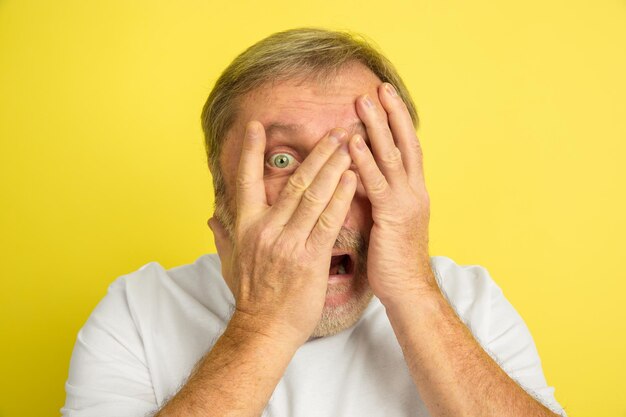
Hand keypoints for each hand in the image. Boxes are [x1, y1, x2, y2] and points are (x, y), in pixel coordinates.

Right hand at [209, 121, 356, 345]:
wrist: (265, 329)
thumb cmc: (250, 295)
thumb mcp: (230, 262)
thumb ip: (222, 235)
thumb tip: (211, 216)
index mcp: (245, 227)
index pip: (246, 181)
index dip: (252, 152)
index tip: (258, 126)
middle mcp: (266, 229)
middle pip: (294, 183)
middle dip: (317, 154)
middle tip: (333, 131)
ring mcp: (288, 243)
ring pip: (314, 196)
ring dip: (333, 167)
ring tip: (348, 145)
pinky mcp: (310, 257)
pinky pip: (329, 220)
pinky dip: (341, 197)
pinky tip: (352, 178)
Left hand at [349, 83, 435, 305]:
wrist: (409, 291)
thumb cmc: (394, 260)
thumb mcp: (389, 222)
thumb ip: (380, 197)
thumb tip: (360, 177)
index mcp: (414, 192)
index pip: (408, 149)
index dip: (398, 122)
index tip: (387, 99)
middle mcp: (415, 191)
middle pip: (405, 143)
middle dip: (392, 114)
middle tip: (378, 87)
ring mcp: (407, 202)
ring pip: (392, 156)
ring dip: (377, 126)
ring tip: (364, 102)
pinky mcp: (393, 216)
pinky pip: (378, 183)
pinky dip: (365, 160)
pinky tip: (353, 141)